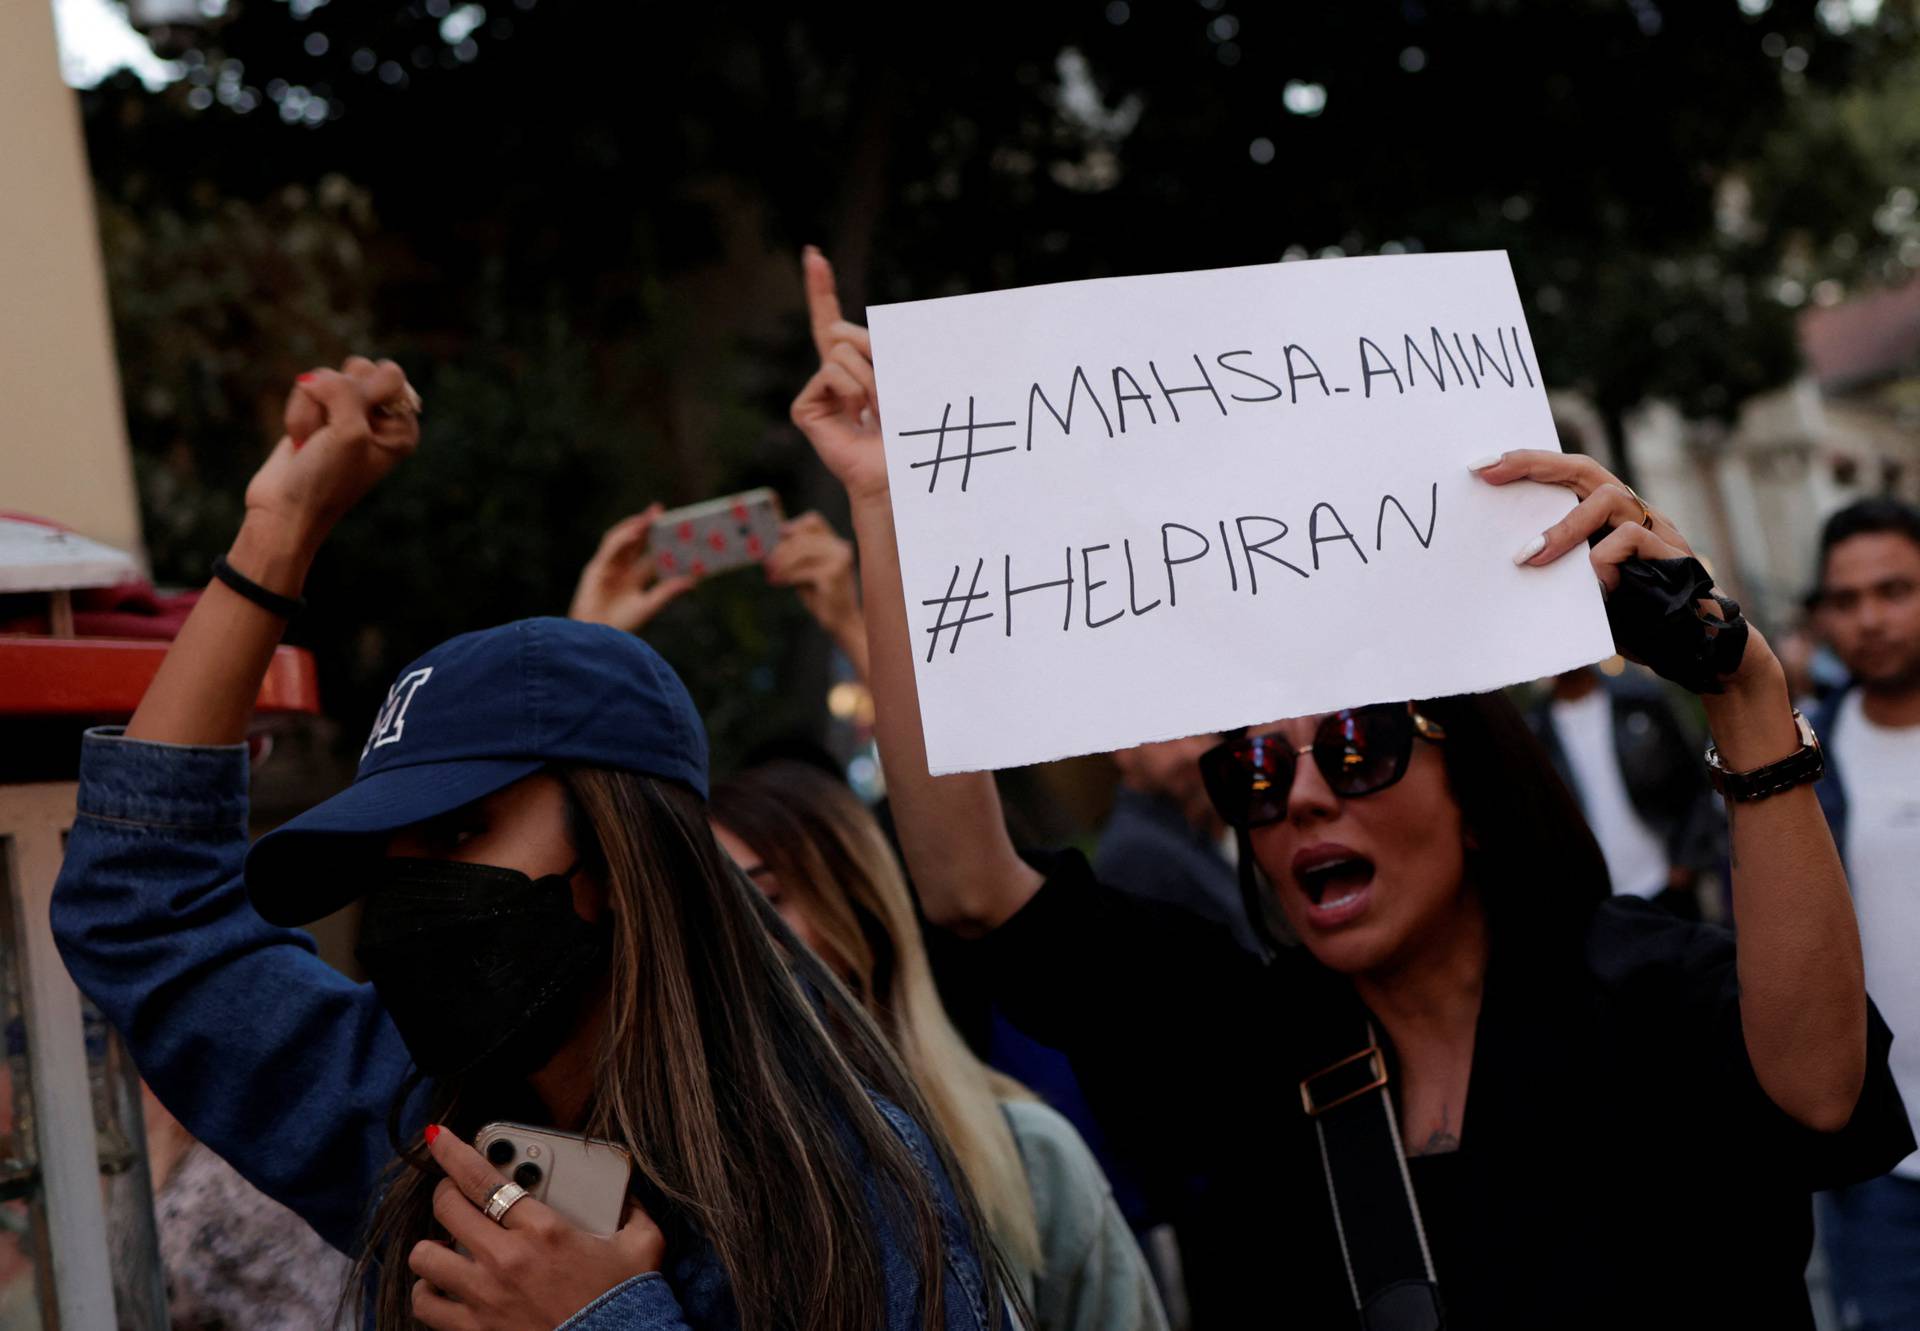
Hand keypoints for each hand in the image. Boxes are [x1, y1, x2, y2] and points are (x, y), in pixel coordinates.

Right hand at [242, 356, 420, 566]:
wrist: (285, 509)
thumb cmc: (325, 479)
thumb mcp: (348, 433)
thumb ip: (344, 390)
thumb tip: (316, 376)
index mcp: (401, 427)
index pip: (391, 374)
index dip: (365, 392)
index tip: (355, 427)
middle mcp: (379, 419)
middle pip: (358, 368)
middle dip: (335, 398)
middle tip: (329, 436)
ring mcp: (348, 415)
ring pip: (326, 377)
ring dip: (312, 408)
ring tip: (312, 441)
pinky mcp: (319, 415)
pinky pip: (305, 390)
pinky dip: (297, 413)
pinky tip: (300, 440)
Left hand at [407, 1126, 663, 1330]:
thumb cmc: (625, 1303)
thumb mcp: (642, 1247)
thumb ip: (633, 1212)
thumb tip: (628, 1195)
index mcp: (544, 1230)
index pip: (483, 1178)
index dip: (454, 1152)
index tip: (438, 1138)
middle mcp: (506, 1259)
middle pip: (447, 1208)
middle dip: (446, 1194)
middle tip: (457, 1196)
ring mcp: (484, 1297)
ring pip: (426, 1256)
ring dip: (434, 1247)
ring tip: (448, 1246)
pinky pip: (425, 1303)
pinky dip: (428, 1292)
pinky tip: (442, 1287)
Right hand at [569, 505, 697, 632]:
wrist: (598, 640)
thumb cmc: (621, 627)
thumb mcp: (649, 606)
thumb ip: (668, 591)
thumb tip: (694, 580)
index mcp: (633, 579)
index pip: (649, 554)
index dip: (660, 540)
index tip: (675, 527)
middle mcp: (620, 570)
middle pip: (634, 542)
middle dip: (645, 524)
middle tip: (659, 509)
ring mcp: (607, 567)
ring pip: (621, 540)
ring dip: (633, 526)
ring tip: (648, 515)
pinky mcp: (595, 569)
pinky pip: (610, 549)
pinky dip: (622, 538)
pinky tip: (635, 531)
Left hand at [765, 511, 858, 635]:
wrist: (843, 622)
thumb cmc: (823, 597)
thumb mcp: (808, 571)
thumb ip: (797, 555)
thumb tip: (774, 541)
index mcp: (836, 544)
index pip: (814, 521)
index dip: (795, 525)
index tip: (780, 534)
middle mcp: (841, 547)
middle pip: (803, 538)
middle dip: (781, 550)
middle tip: (767, 563)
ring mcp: (839, 559)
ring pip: (801, 552)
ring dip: (782, 563)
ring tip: (771, 574)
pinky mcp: (833, 574)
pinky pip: (803, 570)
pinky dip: (788, 576)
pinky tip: (779, 582)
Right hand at [790, 247, 887, 503]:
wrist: (900, 473)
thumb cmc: (911, 430)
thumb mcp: (906, 376)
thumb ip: (884, 346)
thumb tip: (847, 331)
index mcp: (856, 367)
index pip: (833, 321)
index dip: (821, 288)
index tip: (812, 254)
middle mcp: (831, 376)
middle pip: (842, 331)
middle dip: (872, 351)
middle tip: (887, 394)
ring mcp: (817, 392)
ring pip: (838, 351)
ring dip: (868, 378)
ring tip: (876, 410)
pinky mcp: (806, 409)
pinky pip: (828, 372)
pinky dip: (852, 390)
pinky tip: (857, 417)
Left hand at [1474, 449, 1776, 693]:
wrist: (1692, 650)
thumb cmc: (1631, 619)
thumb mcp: (1580, 592)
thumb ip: (1556, 571)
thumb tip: (1508, 563)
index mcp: (1606, 518)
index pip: (1565, 477)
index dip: (1526, 465)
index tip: (1479, 466)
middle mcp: (1632, 513)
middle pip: (1584, 470)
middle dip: (1534, 465)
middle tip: (1489, 473)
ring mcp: (1655, 528)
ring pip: (1609, 498)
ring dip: (1563, 527)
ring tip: (1528, 557)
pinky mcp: (1673, 553)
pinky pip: (1631, 539)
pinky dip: (1603, 559)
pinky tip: (1592, 585)